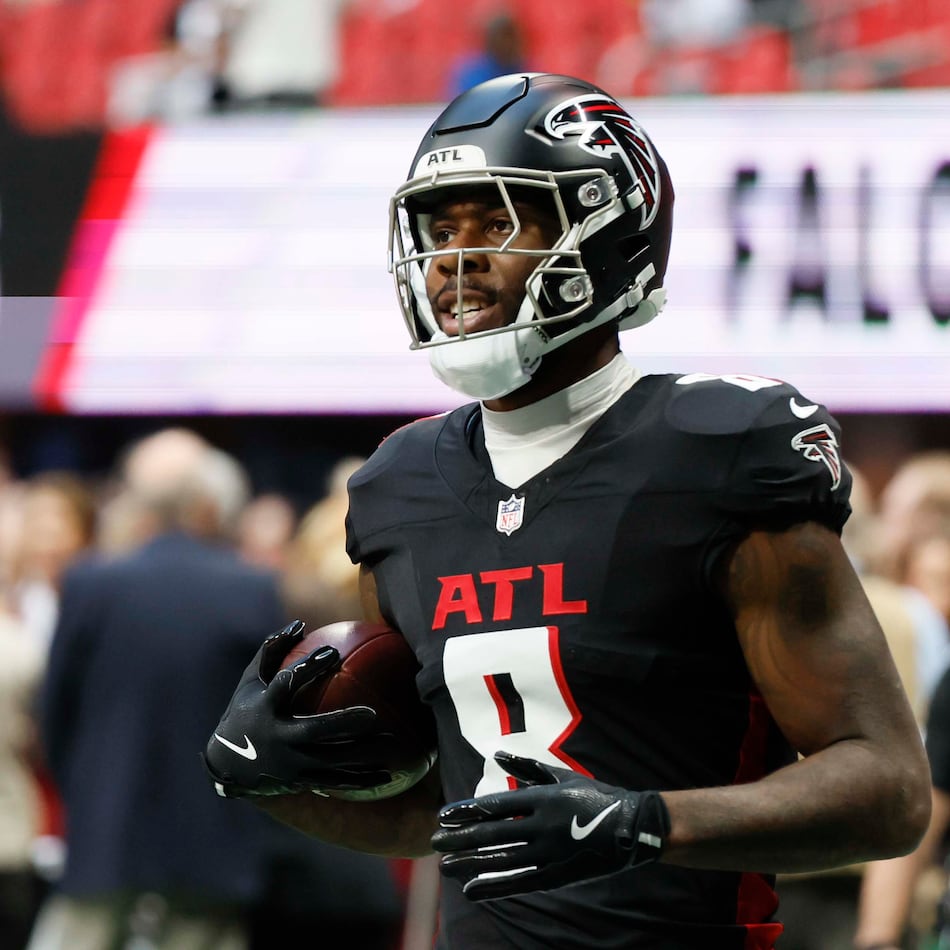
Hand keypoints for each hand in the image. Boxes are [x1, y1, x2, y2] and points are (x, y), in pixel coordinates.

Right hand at [203, 620, 396, 797]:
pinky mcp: (300, 782)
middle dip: (342, 723)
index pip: (287, 684)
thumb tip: (299, 624)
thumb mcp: (251, 681)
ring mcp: (289, 764)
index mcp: (265, 708)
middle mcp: (277, 738)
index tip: (333, 652)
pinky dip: (362, 780)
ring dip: (362, 755)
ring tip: (393, 743)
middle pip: (313, 732)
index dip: (308, 668)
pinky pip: (336, 782)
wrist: (227, 765)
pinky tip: (388, 776)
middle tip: (372, 714)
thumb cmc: (246, 710)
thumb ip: (273, 651)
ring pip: (330, 761)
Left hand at [431, 751, 668, 899]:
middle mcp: (542, 825)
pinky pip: (520, 882)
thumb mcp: (561, 776)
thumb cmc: (593, 795)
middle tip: (434, 843)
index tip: (443, 817)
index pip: (496, 805)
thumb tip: (499, 753)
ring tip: (446, 868)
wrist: (631, 826)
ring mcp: (550, 853)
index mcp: (542, 798)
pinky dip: (495, 887)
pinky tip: (473, 890)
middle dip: (460, 839)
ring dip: (471, 864)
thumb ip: (528, 767)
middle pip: (493, 834)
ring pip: (502, 860)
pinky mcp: (558, 875)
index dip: (468, 811)